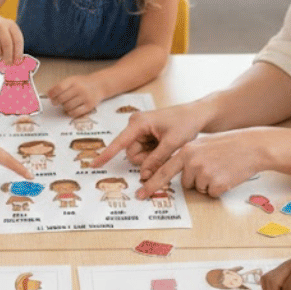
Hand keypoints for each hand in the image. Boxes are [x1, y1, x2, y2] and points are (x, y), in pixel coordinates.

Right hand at [0, 13, 23, 64]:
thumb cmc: (1, 32)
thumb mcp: (10, 33)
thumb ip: (14, 45)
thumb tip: (16, 61)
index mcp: (11, 25)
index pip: (17, 40)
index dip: (18, 52)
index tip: (17, 61)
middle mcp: (0, 24)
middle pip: (6, 44)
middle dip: (8, 56)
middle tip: (8, 63)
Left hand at [48, 75, 104, 116]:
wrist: (99, 85)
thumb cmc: (83, 83)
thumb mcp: (72, 80)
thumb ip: (61, 86)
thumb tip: (49, 94)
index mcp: (73, 81)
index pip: (59, 88)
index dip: (52, 94)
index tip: (50, 96)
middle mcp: (79, 88)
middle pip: (62, 99)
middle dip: (56, 102)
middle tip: (56, 102)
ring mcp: (85, 97)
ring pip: (67, 107)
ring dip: (64, 107)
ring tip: (66, 104)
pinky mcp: (89, 106)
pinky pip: (75, 113)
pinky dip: (70, 112)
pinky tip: (71, 109)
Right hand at [90, 102, 205, 174]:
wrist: (196, 115)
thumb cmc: (185, 123)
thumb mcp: (172, 143)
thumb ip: (157, 159)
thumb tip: (143, 175)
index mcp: (139, 123)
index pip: (120, 142)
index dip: (107, 154)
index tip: (94, 164)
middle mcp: (136, 125)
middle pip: (132, 153)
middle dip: (146, 160)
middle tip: (164, 152)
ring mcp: (140, 131)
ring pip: (139, 155)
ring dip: (152, 158)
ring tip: (167, 147)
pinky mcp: (146, 136)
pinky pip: (145, 153)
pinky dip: (154, 155)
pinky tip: (165, 146)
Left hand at [107, 125, 269, 199]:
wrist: (251, 146)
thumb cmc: (228, 145)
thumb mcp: (202, 145)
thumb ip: (188, 157)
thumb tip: (179, 175)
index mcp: (186, 150)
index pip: (163, 170)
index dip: (150, 184)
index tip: (139, 194)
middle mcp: (191, 161)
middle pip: (184, 183)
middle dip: (190, 182)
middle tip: (172, 186)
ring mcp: (203, 173)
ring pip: (198, 188)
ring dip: (208, 183)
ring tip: (220, 169)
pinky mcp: (216, 184)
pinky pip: (212, 193)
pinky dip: (219, 188)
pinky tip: (227, 175)